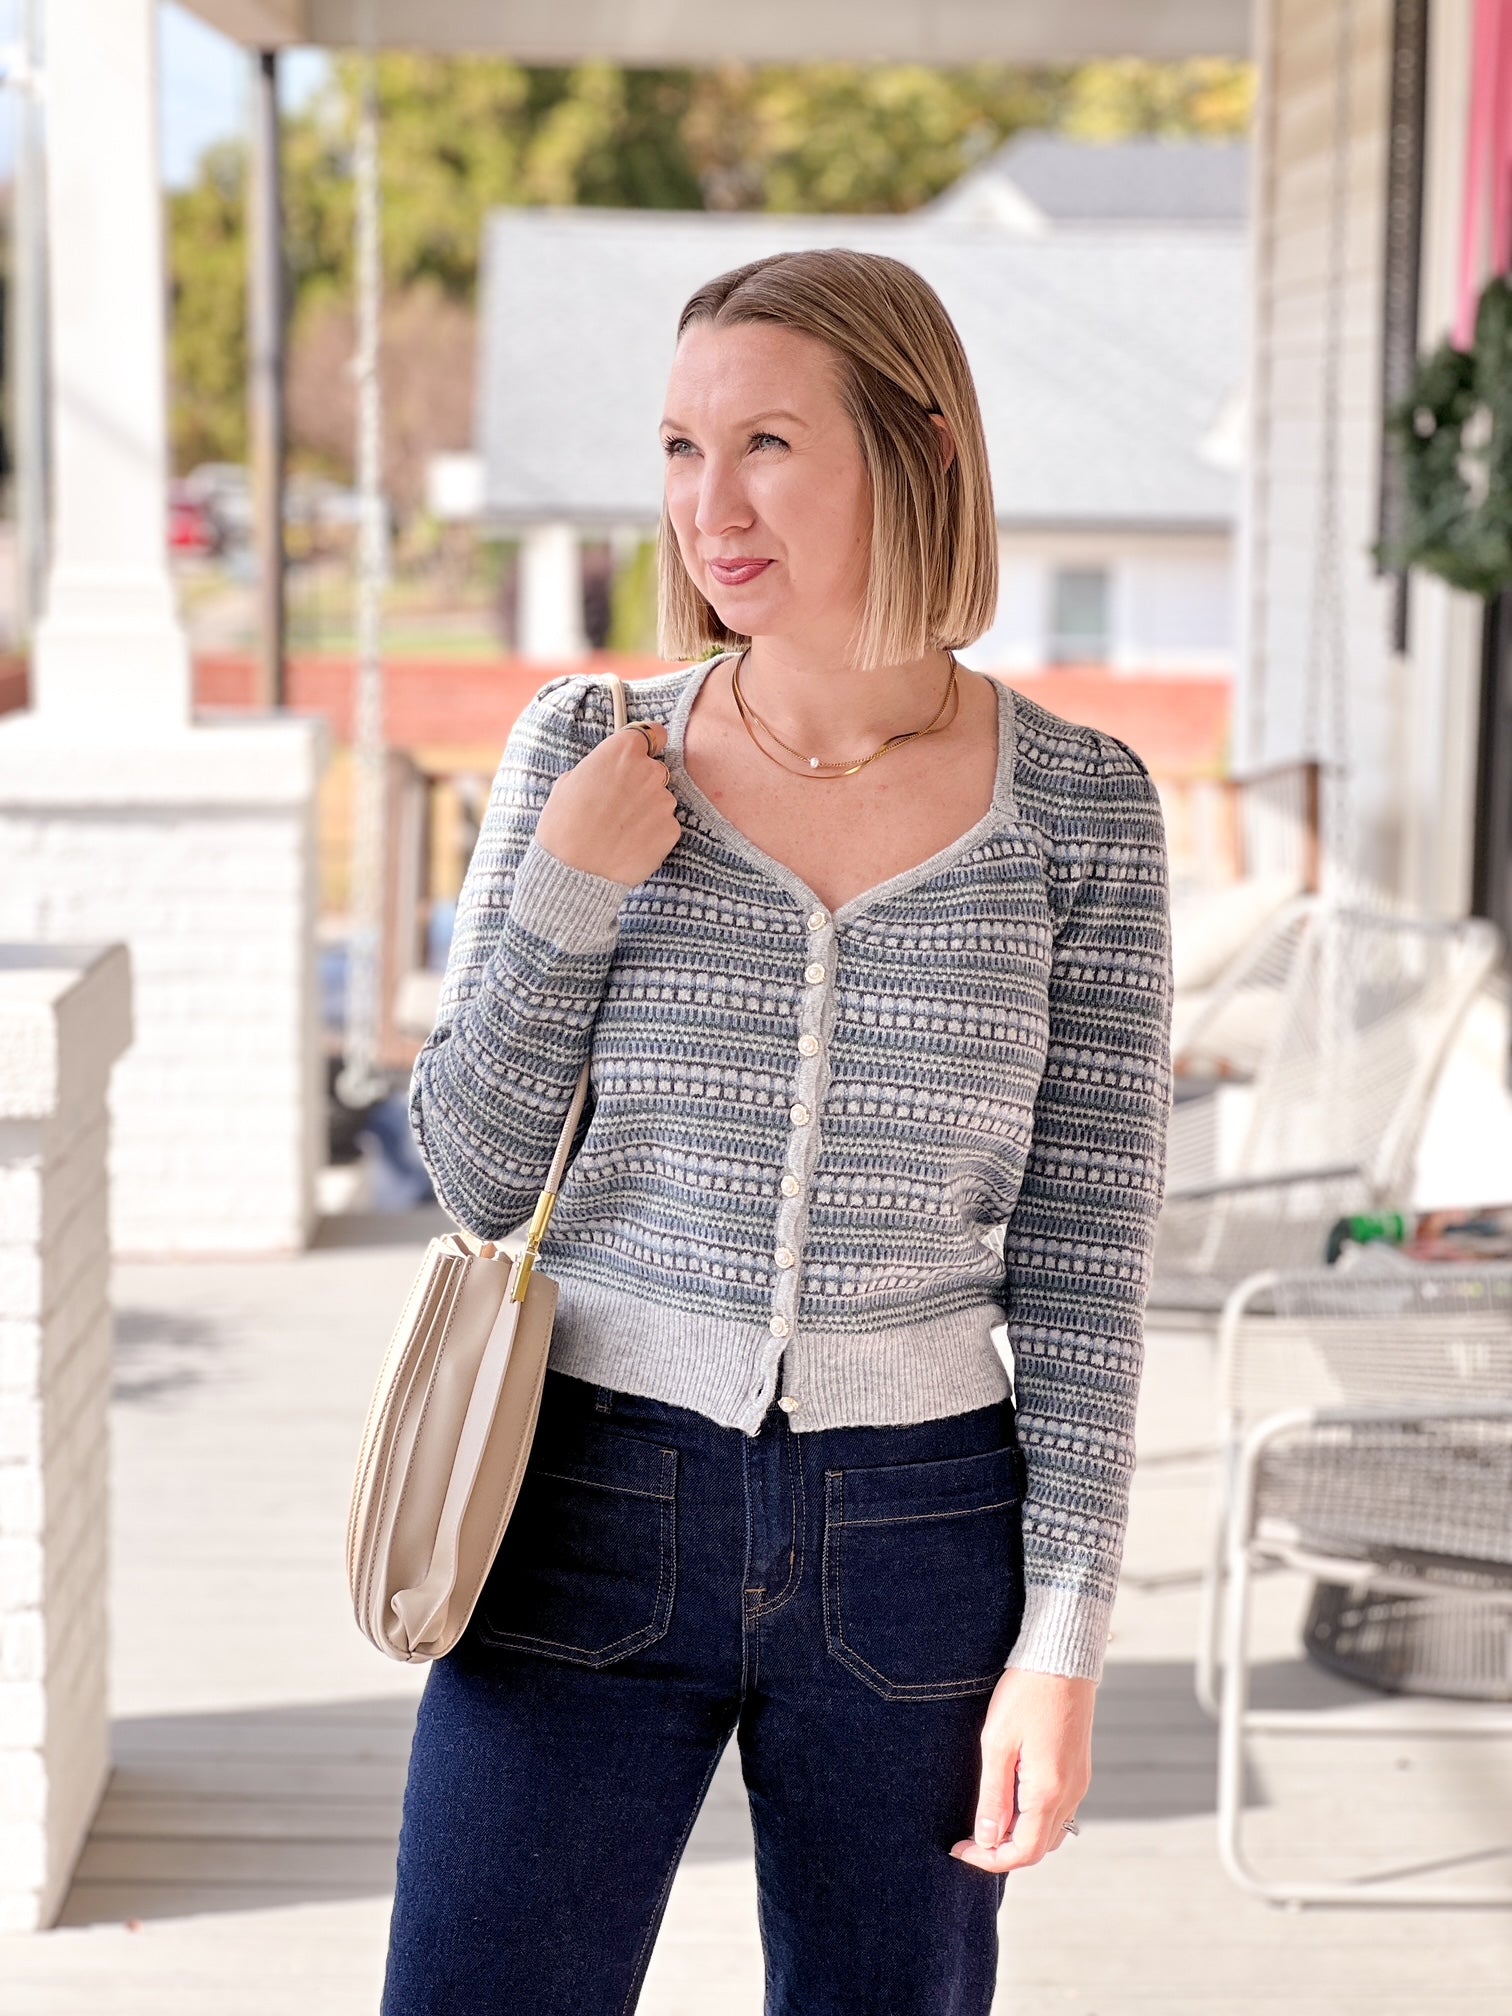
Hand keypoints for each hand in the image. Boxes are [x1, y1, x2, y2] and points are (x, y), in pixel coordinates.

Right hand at [535, 718, 682, 888]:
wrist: (574, 872)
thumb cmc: (563, 826)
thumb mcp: (568, 782)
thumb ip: (598, 768)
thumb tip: (606, 772)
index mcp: (622, 751)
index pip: (653, 734)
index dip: (650, 744)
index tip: (645, 753)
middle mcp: (649, 771)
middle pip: (656, 771)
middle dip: (642, 784)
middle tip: (618, 804)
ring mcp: (664, 801)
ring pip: (661, 800)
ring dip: (647, 810)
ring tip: (620, 829)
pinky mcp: (672, 830)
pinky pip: (665, 825)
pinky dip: (652, 833)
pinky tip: (629, 843)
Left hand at [950, 1667, 1094, 1873]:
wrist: (1062, 1657)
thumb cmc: (1026, 1693)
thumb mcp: (998, 1743)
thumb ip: (992, 1795)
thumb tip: (987, 1838)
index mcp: (1049, 1791)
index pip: (1023, 1852)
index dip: (989, 1859)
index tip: (960, 1849)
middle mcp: (1070, 1794)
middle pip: (1038, 1848)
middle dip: (1002, 1852)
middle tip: (968, 1839)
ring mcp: (1078, 1782)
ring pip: (1051, 1832)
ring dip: (1019, 1837)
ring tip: (986, 1819)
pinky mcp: (1078, 1769)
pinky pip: (1058, 1810)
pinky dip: (1034, 1818)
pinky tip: (1011, 1798)